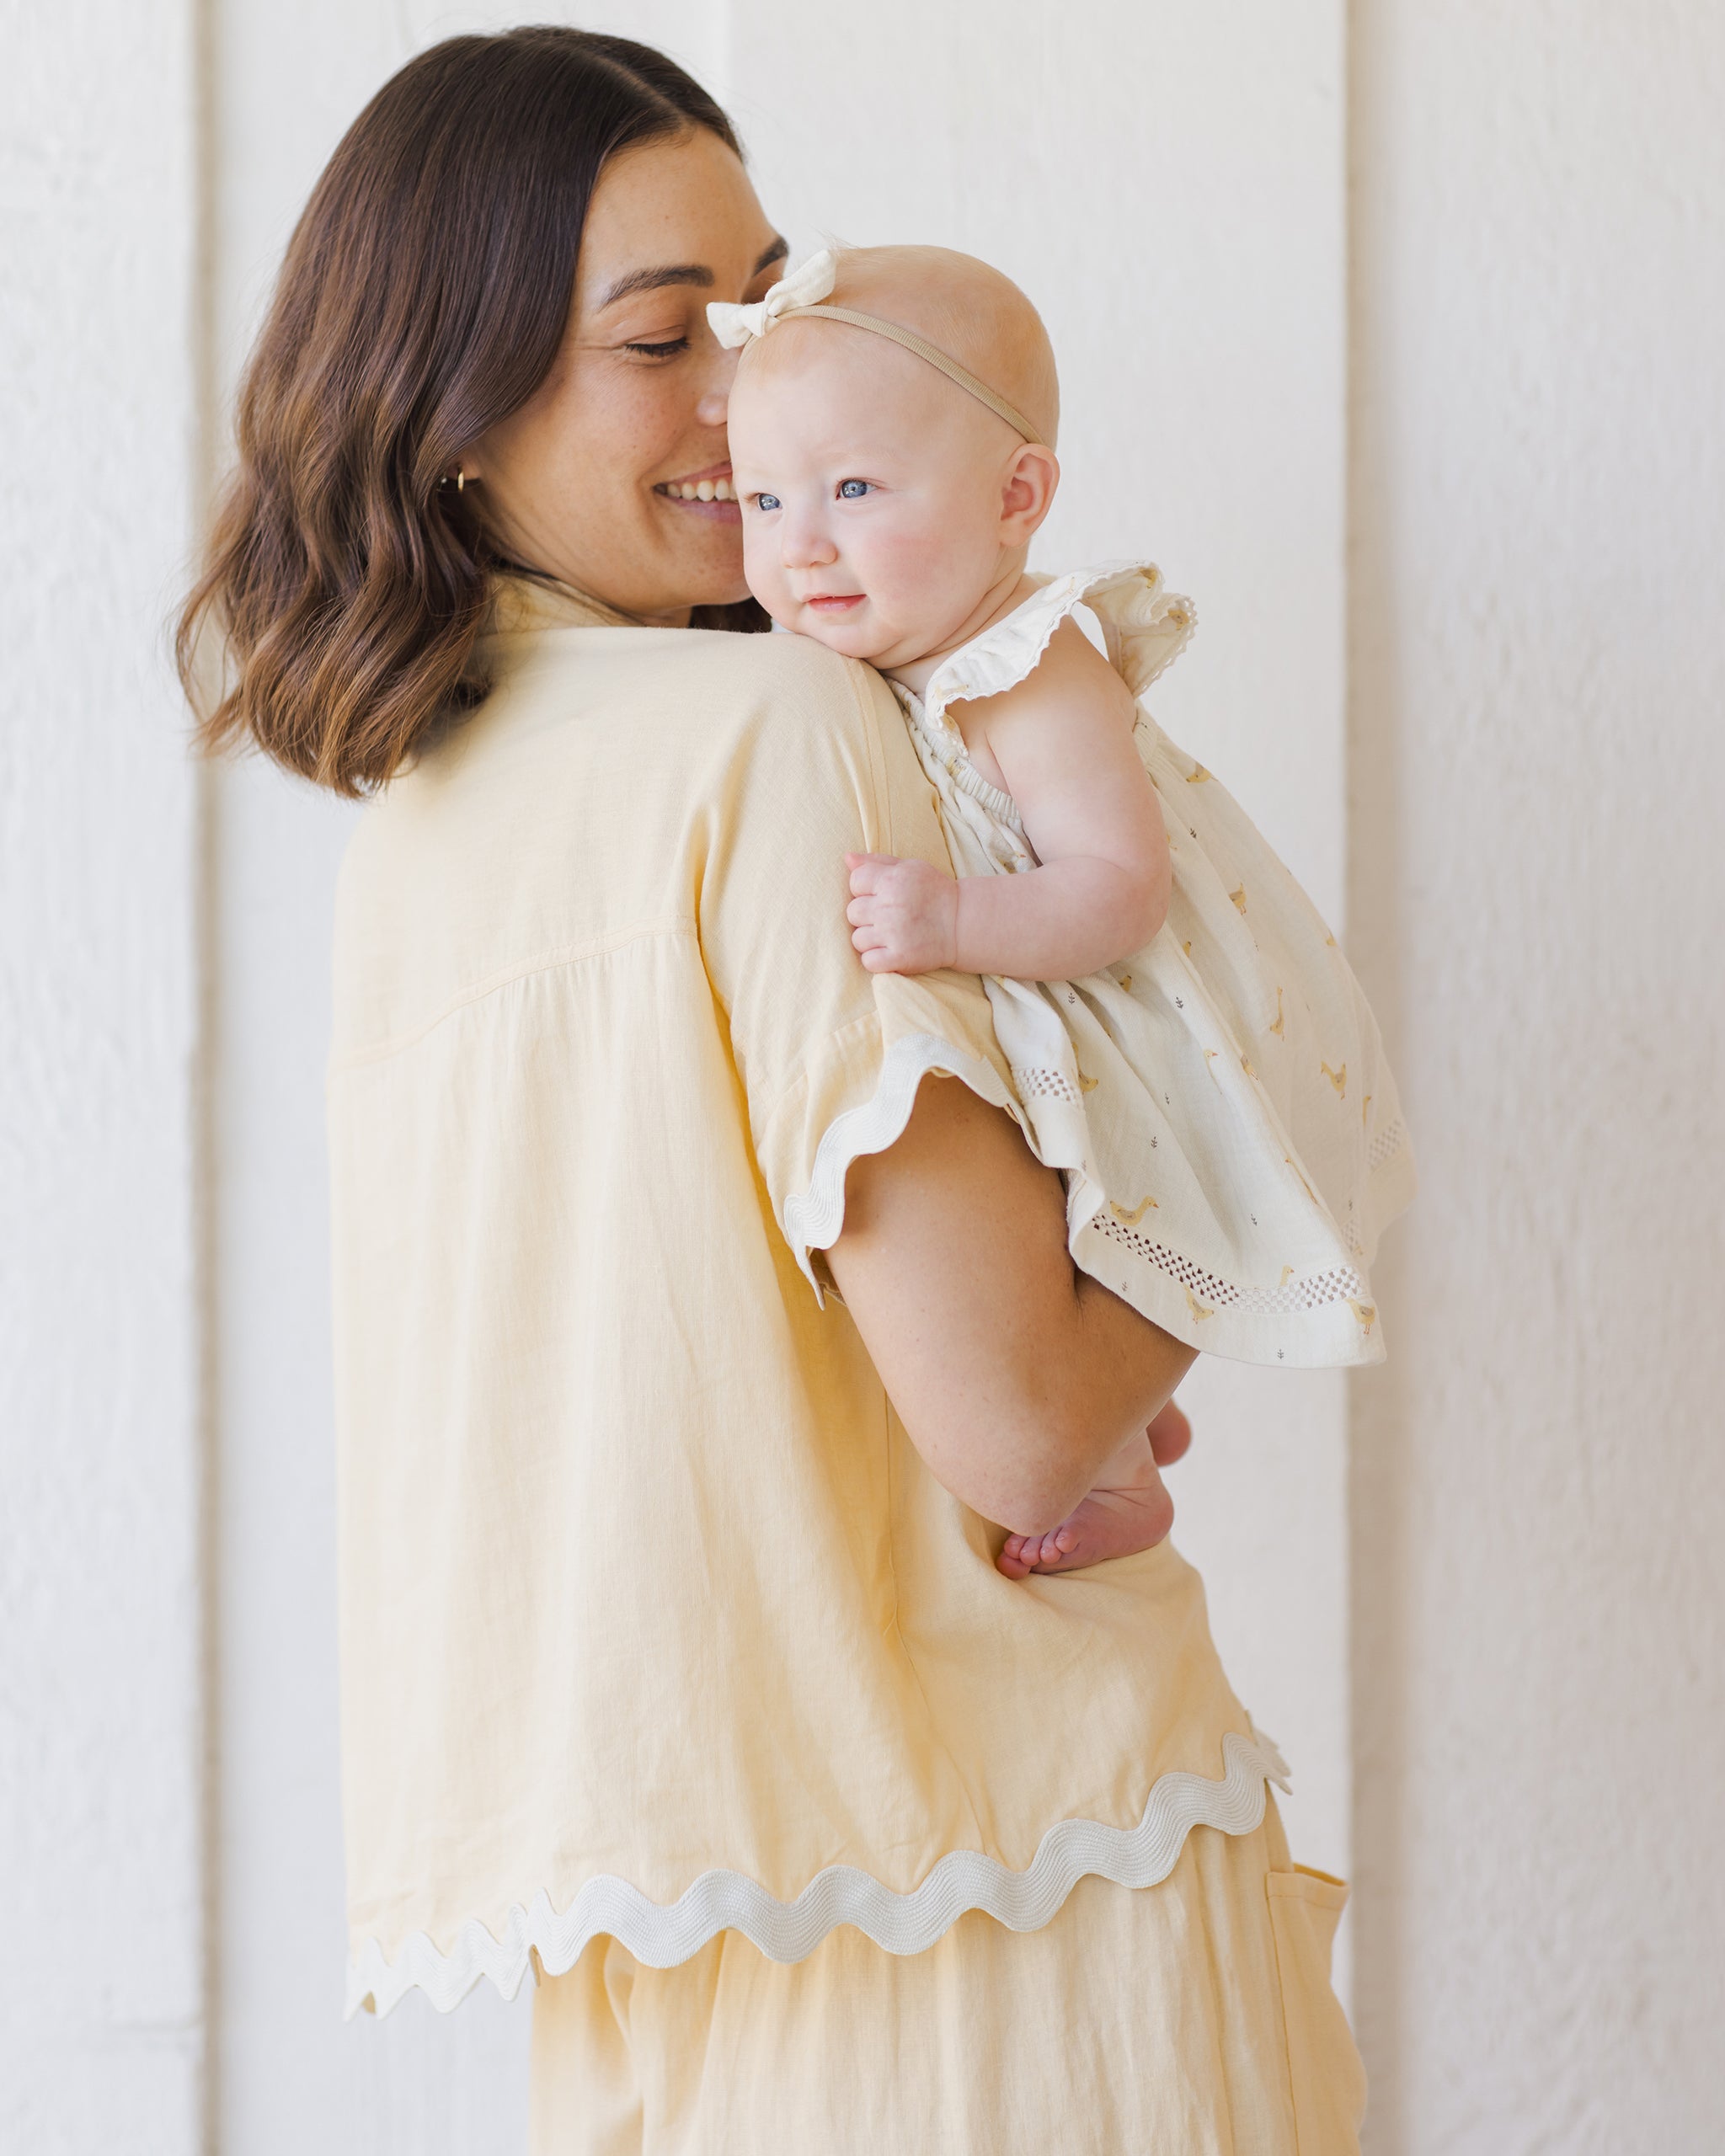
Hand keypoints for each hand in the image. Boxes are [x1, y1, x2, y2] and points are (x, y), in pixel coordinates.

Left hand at [844, 853, 959, 973]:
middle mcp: (890, 906)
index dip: (865, 889)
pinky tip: (889, 952)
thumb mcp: (910, 867)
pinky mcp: (900, 958)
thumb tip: (847, 858)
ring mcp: (894, 934)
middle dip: (866, 915)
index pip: (855, 881)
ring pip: (857, 939)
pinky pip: (868, 961)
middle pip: (852, 912)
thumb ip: (877, 862)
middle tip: (886, 917)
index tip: (881, 895)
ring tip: (889, 936)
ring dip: (870, 939)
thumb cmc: (934, 892)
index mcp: (892, 880)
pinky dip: (876, 960)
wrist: (962, 923)